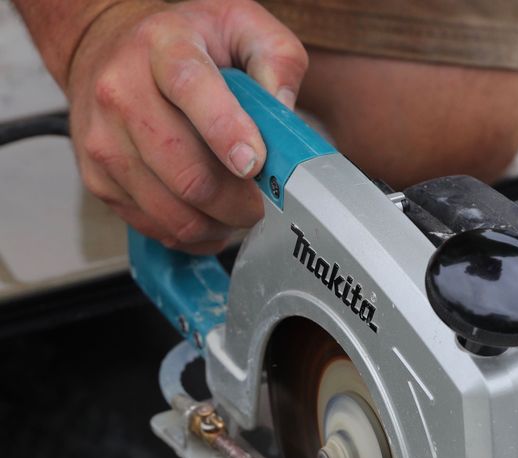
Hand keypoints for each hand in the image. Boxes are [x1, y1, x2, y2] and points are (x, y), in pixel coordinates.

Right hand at [67, 0, 307, 253]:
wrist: (105, 46)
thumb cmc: (185, 43)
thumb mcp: (240, 27)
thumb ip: (275, 59)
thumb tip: (284, 113)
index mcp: (163, 46)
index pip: (191, 86)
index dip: (225, 131)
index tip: (254, 164)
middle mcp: (122, 91)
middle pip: (189, 175)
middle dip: (239, 203)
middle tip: (261, 202)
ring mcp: (104, 139)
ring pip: (176, 214)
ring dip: (219, 224)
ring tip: (236, 210)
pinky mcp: (98, 178)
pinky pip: (158, 229)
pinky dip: (194, 235)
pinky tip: (208, 216)